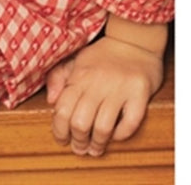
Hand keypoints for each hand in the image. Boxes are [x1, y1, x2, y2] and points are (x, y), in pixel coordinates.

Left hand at [45, 21, 164, 156]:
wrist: (134, 42)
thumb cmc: (102, 56)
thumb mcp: (76, 60)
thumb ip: (58, 77)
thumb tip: (51, 101)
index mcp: (80, 75)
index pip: (63, 109)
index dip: (59, 130)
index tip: (61, 139)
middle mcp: (98, 82)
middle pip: (80, 122)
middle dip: (77, 141)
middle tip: (79, 148)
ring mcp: (120, 89)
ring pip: (103, 127)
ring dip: (97, 143)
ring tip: (95, 149)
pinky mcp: (139, 94)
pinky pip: (130, 122)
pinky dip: (121, 134)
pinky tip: (116, 136)